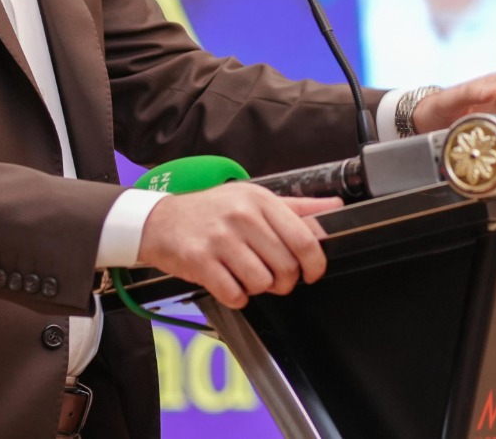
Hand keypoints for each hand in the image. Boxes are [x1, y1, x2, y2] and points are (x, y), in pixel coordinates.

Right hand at [136, 182, 342, 308]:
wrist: (159, 220)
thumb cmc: (212, 211)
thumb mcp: (254, 198)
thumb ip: (297, 207)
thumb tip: (336, 208)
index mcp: (260, 200)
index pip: (304, 239)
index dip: (315, 264)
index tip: (312, 273)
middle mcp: (242, 217)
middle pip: (286, 266)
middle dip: (284, 281)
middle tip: (273, 276)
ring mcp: (220, 239)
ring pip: (261, 283)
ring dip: (258, 288)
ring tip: (246, 275)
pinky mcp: (200, 261)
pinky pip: (234, 294)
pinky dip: (236, 296)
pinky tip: (228, 282)